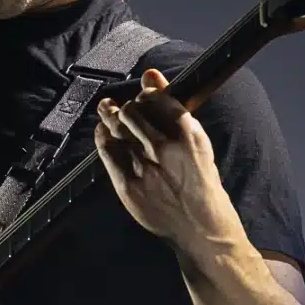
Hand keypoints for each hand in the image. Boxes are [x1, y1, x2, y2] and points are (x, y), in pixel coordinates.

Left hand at [94, 68, 240, 249]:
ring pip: (118, 128)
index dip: (147, 93)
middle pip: (133, 112)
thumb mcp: (198, 144)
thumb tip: (150, 74)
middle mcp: (166, 148)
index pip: (157, 98)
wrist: (202, 230)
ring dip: (110, 115)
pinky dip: (102, 137)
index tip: (144, 96)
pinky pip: (107, 152)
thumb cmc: (202, 185)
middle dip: (127, 107)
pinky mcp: (129, 186)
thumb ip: (172, 109)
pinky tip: (103, 133)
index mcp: (190, 135)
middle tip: (123, 108)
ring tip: (107, 109)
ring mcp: (146, 168)